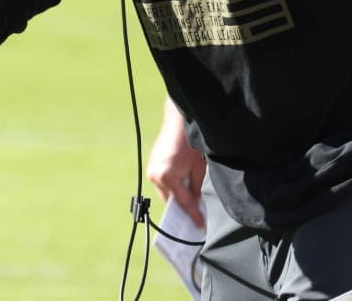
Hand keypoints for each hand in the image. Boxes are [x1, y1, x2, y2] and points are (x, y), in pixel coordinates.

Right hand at [145, 110, 205, 227]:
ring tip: (190, 206)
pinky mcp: (152, 166)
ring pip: (165, 193)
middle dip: (182, 209)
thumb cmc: (190, 145)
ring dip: (176, 198)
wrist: (178, 125)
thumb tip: (195, 203)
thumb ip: (195, 189)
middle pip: (170, 200)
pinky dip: (171, 189)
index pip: (182, 202)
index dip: (193, 215)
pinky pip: (162, 184)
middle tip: (196, 218)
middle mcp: (155, 176)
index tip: (200, 225)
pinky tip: (181, 191)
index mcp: (167, 177)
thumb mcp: (198, 170)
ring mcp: (151, 171)